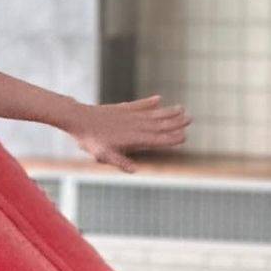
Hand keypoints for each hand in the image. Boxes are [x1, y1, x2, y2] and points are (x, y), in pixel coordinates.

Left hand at [66, 95, 190, 173]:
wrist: (79, 119)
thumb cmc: (91, 140)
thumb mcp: (104, 155)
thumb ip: (121, 162)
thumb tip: (135, 170)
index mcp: (133, 139)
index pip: (157, 139)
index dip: (171, 138)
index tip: (185, 136)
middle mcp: (135, 126)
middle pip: (160, 124)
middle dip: (176, 122)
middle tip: (191, 118)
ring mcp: (129, 115)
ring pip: (153, 114)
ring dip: (168, 111)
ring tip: (182, 108)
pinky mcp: (122, 108)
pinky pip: (139, 104)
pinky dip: (149, 102)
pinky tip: (158, 99)